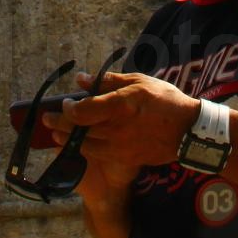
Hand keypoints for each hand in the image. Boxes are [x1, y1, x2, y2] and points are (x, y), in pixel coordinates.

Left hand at [43, 71, 201, 200]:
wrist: (189, 130)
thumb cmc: (165, 100)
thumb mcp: (139, 82)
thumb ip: (108, 81)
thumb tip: (82, 79)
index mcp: (120, 105)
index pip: (82, 111)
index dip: (67, 108)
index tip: (66, 103)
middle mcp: (116, 127)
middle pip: (78, 129)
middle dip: (58, 124)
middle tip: (48, 120)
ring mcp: (120, 146)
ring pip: (84, 145)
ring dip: (67, 139)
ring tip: (58, 133)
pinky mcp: (126, 158)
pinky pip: (98, 155)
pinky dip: (84, 149)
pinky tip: (80, 143)